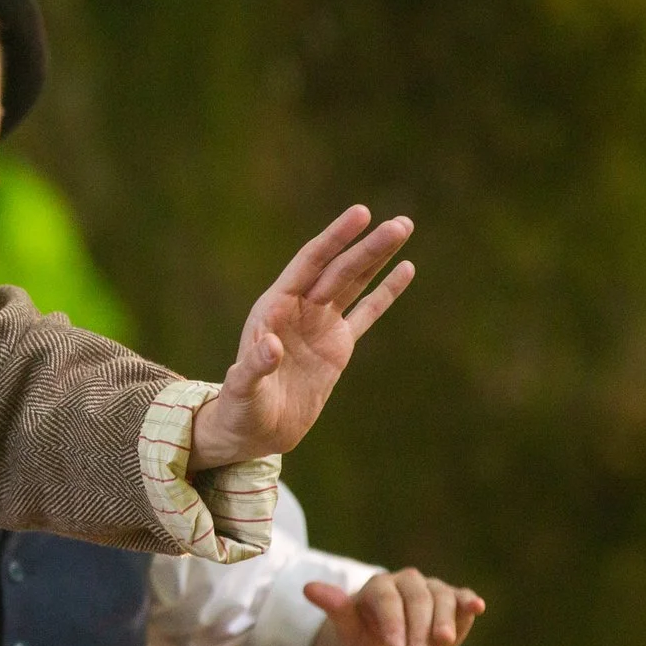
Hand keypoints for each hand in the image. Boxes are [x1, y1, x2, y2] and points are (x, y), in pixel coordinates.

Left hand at [190, 206, 413, 468]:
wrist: (253, 431)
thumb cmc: (240, 409)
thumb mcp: (243, 389)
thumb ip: (254, 367)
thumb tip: (269, 345)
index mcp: (274, 308)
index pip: (310, 263)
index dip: (335, 238)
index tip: (361, 214)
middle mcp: (298, 309)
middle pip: (338, 270)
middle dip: (368, 247)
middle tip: (401, 224)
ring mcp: (320, 325)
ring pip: (354, 283)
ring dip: (378, 257)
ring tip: (404, 227)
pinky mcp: (337, 346)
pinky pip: (366, 313)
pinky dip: (385, 293)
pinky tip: (405, 268)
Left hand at [307, 569, 485, 645]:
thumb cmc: (369, 643)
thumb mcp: (350, 633)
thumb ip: (336, 610)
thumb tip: (308, 587)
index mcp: (378, 587)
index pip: (385, 598)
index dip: (391, 621)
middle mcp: (406, 582)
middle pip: (416, 598)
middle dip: (418, 626)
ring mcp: (431, 589)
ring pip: (441, 597)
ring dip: (444, 620)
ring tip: (443, 642)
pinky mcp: (453, 600)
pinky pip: (461, 597)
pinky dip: (469, 601)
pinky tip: (477, 607)